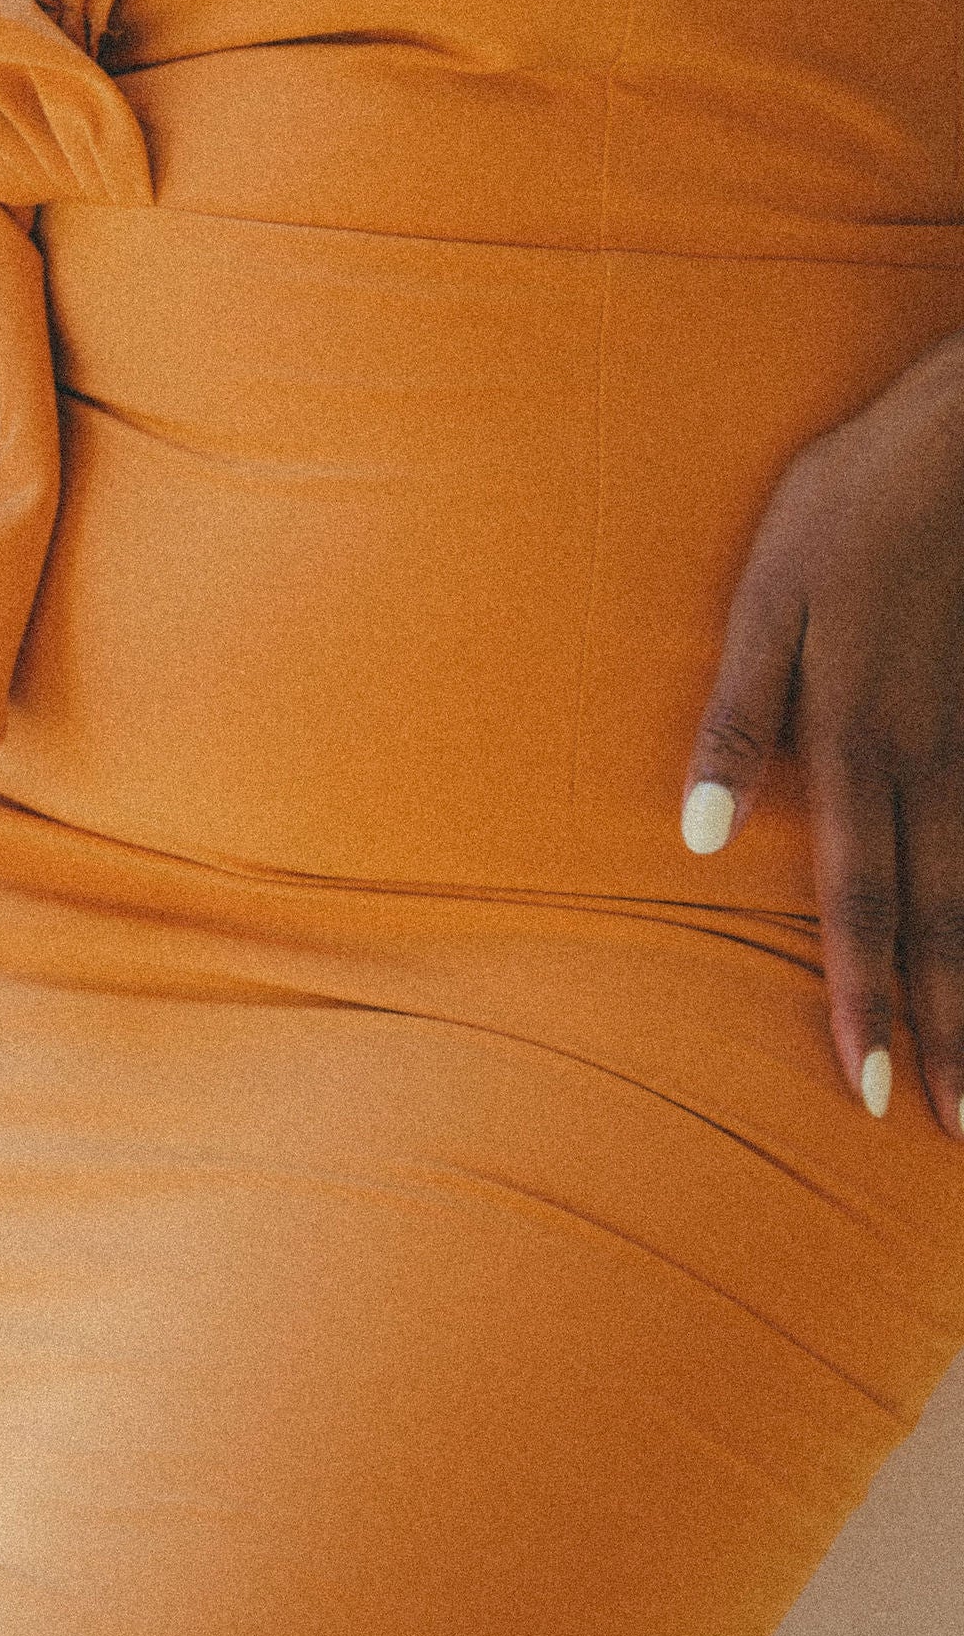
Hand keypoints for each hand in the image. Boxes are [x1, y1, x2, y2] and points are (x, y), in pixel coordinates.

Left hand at [682, 331, 963, 1136]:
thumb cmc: (851, 504)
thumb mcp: (768, 595)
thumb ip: (739, 720)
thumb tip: (697, 839)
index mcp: (860, 740)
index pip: (860, 898)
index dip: (865, 996)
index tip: (869, 1088)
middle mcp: (939, 759)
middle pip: (943, 919)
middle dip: (946, 1029)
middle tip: (948, 1131)